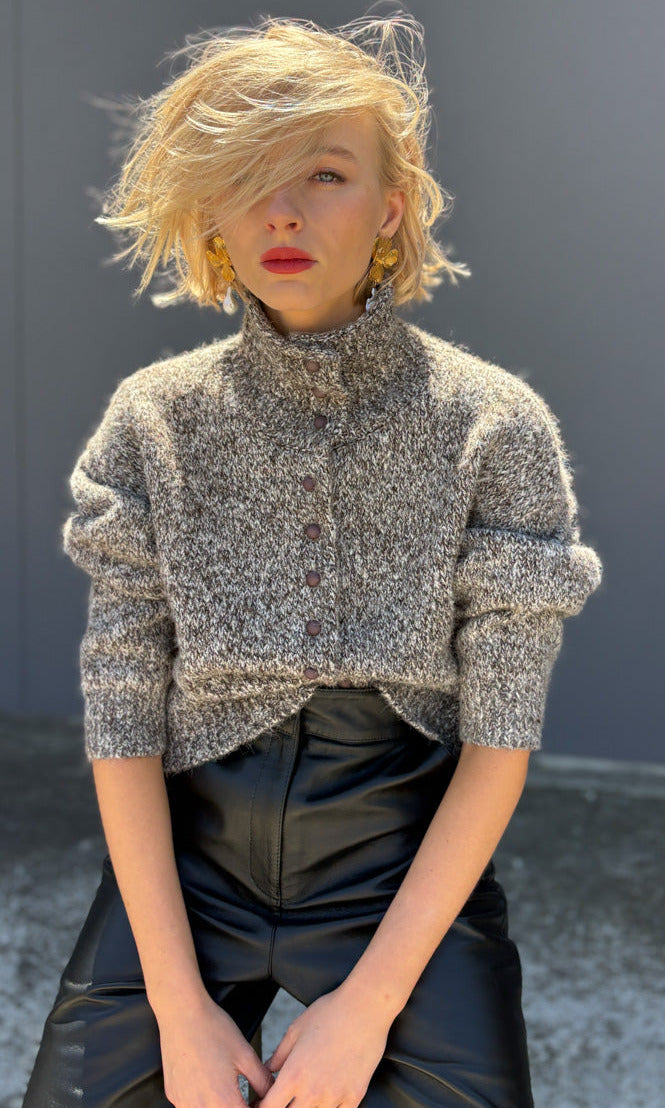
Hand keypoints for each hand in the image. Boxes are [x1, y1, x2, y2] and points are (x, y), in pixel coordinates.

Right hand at [157, 990, 274, 1107]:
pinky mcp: (173, 1095)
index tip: (259, 1102)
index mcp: (223, 1100)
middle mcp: (200, 1107)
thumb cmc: (212, 1029)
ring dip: (221, 1106)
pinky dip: (204, 1102)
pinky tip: (209, 1083)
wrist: (181, 1013)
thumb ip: (262, 1081)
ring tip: (228, 1089)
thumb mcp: (246, 1054)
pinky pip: (191, 1106)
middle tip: (248, 1097)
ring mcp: (183, 1103)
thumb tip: (271, 1094)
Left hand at [257, 985, 393, 1107]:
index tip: (264, 1102)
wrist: (364, 1008)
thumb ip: (279, 1055)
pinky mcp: (355, 1096)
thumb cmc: (329, 1013)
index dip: (263, 1107)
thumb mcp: (296, 1029)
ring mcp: (335, 1097)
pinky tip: (328, 1099)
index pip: (270, 1107)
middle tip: (287, 1097)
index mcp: (293, 1075)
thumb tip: (268, 1070)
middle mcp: (312, 1092)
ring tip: (309, 1094)